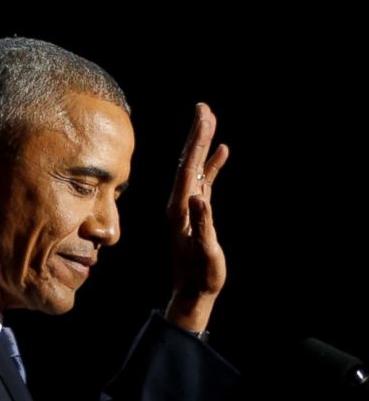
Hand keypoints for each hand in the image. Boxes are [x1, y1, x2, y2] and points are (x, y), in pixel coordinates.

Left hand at [165, 102, 228, 331]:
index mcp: (179, 210)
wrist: (192, 293)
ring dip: (202, 145)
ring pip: (194, 169)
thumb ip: (203, 225)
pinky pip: (204, 182)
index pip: (186, 169)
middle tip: (203, 107)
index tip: (203, 117)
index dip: (195, 142)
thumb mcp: (205, 252)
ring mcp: (188, 207)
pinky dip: (212, 165)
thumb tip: (200, 197)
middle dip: (196, 134)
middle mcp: (180, 205)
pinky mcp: (197, 212)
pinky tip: (222, 151)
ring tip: (210, 119)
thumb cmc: (201, 276)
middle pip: (187, 162)